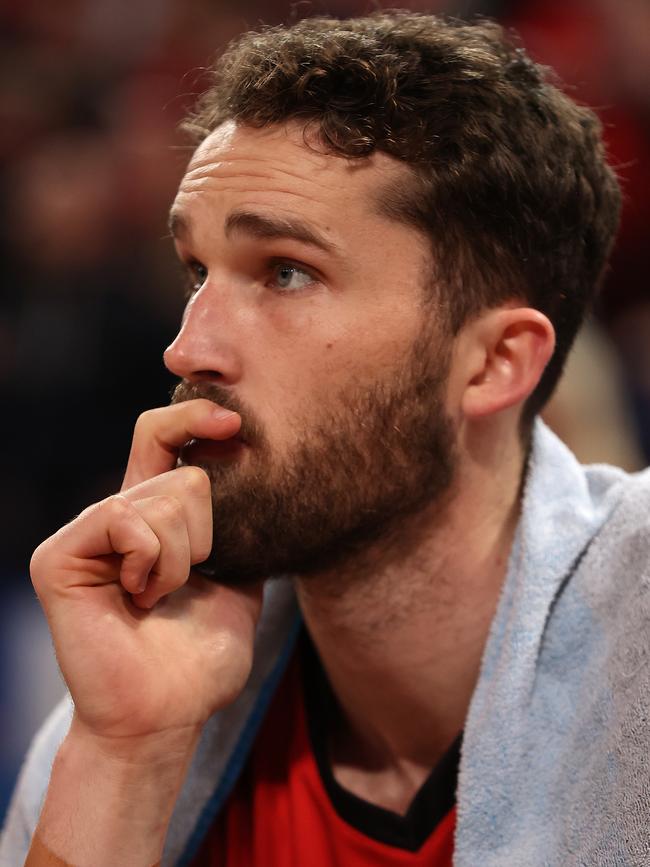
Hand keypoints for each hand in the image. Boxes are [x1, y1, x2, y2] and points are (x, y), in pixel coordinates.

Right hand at [30, 399, 262, 746]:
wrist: (166, 714)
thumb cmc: (199, 658)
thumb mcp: (238, 581)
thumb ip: (239, 530)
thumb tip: (264, 478)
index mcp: (154, 517)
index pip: (165, 439)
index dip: (195, 417)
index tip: (234, 421)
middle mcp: (117, 514)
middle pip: (183, 474)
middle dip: (204, 537)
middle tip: (182, 585)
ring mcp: (85, 532)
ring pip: (162, 499)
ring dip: (179, 559)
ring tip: (157, 598)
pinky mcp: (60, 554)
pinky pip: (126, 520)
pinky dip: (151, 562)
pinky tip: (138, 597)